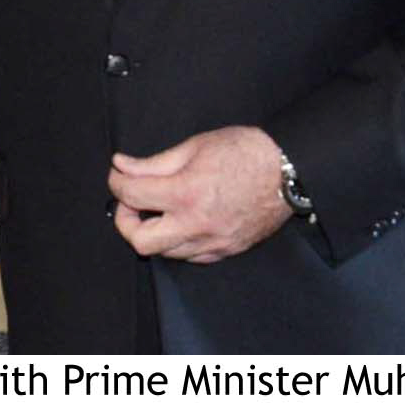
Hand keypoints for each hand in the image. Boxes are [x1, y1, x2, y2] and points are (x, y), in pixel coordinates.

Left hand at [106, 125, 290, 263]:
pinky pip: (190, 256)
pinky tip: (181, 221)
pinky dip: (178, 242)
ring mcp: (213, 243)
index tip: (118, 175)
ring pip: (165, 253)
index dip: (116, 182)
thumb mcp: (194, 147)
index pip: (132, 195)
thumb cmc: (244, 152)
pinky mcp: (226, 251)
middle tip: (131, 203)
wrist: (288, 171)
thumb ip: (153, 163)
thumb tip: (121, 166)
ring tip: (158, 209)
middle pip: (140, 242)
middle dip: (126, 221)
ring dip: (153, 232)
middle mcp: (197, 225)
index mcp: (186, 194)